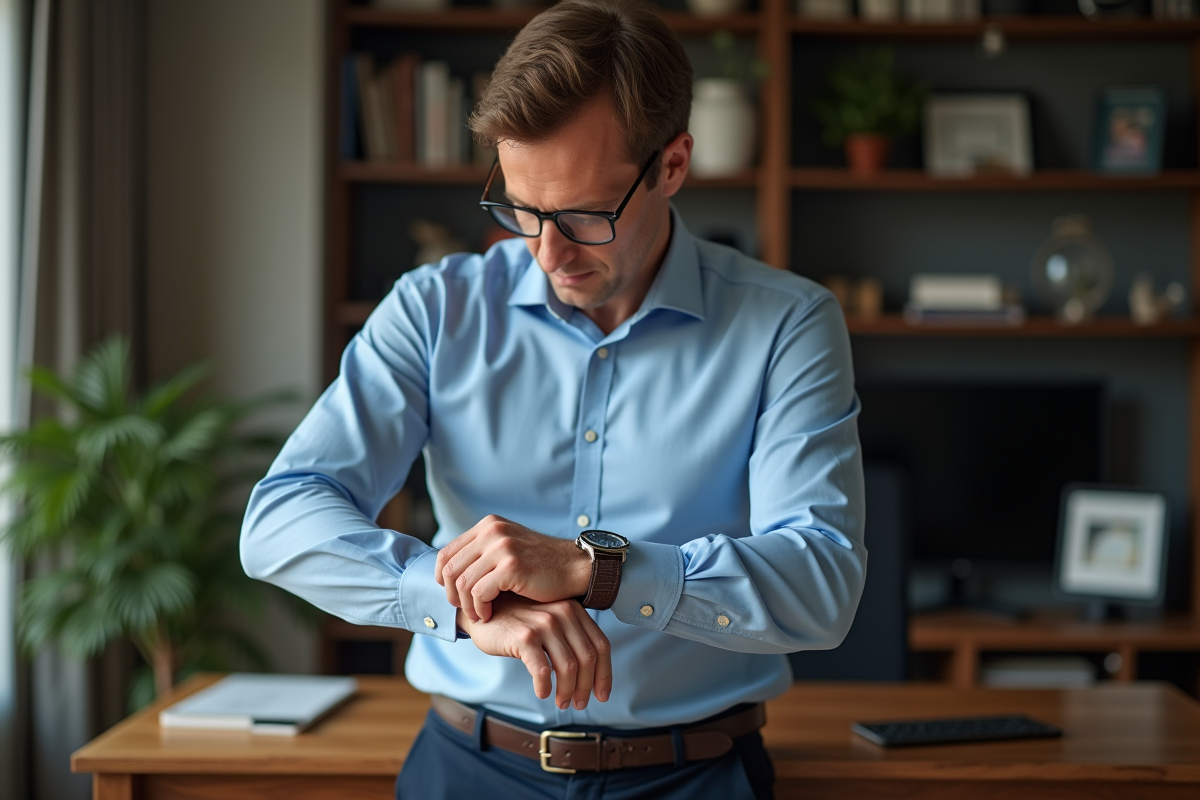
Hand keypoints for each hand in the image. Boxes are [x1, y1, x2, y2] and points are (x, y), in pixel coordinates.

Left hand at [436, 515, 591, 622]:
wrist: (574, 567)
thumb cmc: (540, 565)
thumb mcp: (508, 548)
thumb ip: (482, 553)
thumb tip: (450, 571)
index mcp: (488, 525)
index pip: (447, 553)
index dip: (443, 579)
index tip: (454, 595)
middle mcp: (492, 531)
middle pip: (451, 569)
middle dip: (452, 595)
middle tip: (464, 610)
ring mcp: (502, 547)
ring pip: (463, 583)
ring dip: (467, 605)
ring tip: (478, 614)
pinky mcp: (512, 566)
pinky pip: (479, 593)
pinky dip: (480, 609)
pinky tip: (489, 614)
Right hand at [459, 594, 611, 708]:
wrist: (482, 609)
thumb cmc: (517, 621)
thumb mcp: (549, 621)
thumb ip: (568, 638)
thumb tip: (590, 675)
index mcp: (573, 610)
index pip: (601, 645)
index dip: (604, 674)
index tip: (602, 695)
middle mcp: (563, 613)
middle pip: (587, 659)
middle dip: (586, 687)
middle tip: (579, 704)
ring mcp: (543, 624)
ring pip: (568, 667)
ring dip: (567, 691)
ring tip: (561, 703)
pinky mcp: (524, 637)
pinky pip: (542, 669)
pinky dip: (545, 686)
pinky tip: (542, 693)